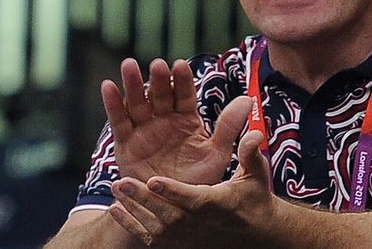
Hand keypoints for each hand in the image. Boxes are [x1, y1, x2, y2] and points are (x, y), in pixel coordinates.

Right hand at [102, 57, 253, 184]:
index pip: (185, 94)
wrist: (172, 207)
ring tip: (129, 65)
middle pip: (160, 94)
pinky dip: (112, 103)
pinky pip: (119, 120)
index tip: (180, 66)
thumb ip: (229, 127)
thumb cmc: (197, 180)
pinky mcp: (126, 142)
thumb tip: (248, 99)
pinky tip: (108, 85)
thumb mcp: (216, 154)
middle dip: (158, 79)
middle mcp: (164, 118)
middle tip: (157, 65)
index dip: (182, 80)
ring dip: (132, 83)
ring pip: (137, 102)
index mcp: (187, 118)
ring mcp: (144, 128)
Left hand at [107, 130, 275, 246]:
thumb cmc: (253, 198)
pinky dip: (131, 225)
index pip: (194, 199)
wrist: (253, 233)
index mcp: (219, 204)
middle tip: (122, 182)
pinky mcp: (178, 244)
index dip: (173, 191)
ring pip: (156, 226)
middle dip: (144, 199)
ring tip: (115, 189)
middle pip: (168, 214)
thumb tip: (254, 134)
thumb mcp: (256, 175)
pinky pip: (151, 238)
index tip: (154, 180)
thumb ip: (250, 153)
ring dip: (134, 209)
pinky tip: (115, 210)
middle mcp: (200, 224)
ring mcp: (187, 237)